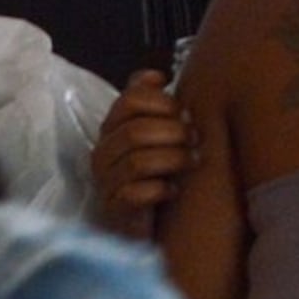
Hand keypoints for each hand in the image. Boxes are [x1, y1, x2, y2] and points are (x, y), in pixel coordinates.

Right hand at [88, 67, 193, 239]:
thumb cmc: (159, 170)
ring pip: (138, 161)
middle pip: (136, 130)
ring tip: (194, 160)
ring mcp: (105, 183)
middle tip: (196, 138)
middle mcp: (102, 153)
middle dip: (174, 132)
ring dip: (174, 159)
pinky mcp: (114, 210)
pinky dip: (161, 190)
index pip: (129, 100)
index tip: (184, 111)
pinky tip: (175, 190)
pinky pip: (135, 194)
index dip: (163, 102)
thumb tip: (158, 75)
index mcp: (112, 128)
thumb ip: (154, 102)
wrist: (151, 224)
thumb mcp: (158, 132)